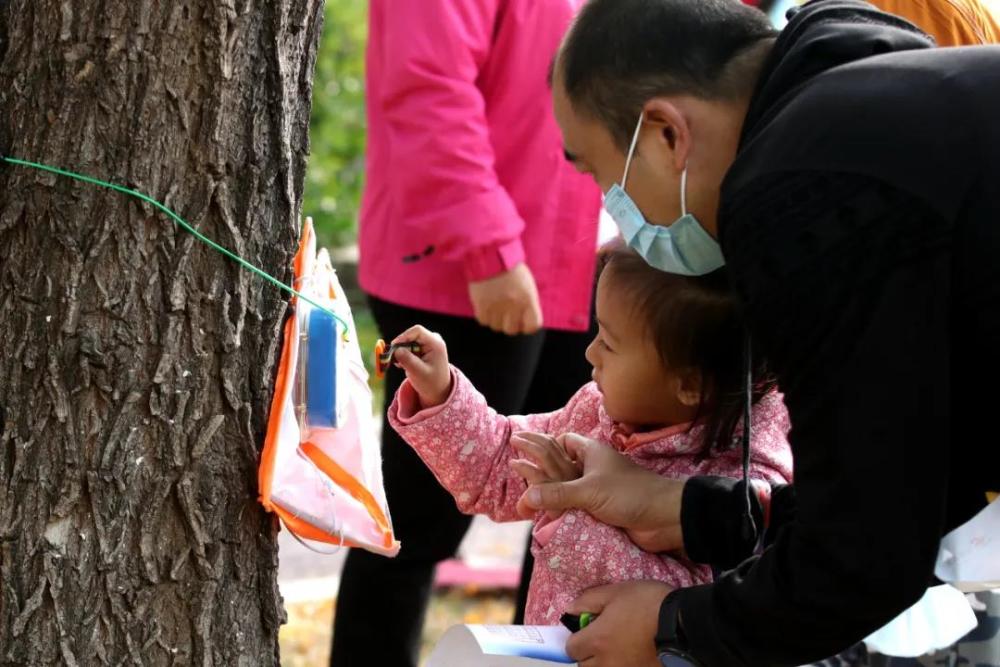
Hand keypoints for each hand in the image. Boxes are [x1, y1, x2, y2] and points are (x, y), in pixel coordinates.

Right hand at [389, 325, 451, 408]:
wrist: (438, 390)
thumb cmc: (431, 383)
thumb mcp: (418, 373)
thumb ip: (407, 360)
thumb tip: (396, 349)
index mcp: (436, 343)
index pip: (417, 331)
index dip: (403, 336)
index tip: (393, 347)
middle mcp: (433, 339)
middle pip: (411, 336)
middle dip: (401, 347)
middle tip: (395, 360)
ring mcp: (428, 343)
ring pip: (408, 341)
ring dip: (402, 352)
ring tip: (403, 366)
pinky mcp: (422, 347)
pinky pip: (408, 346)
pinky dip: (404, 355)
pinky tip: (405, 365)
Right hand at [468, 263, 542, 334]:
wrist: (491, 256)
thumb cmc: (511, 269)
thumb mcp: (527, 285)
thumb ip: (528, 303)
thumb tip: (524, 320)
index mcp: (528, 299)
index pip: (533, 326)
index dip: (527, 326)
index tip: (523, 322)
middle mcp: (514, 306)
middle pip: (512, 330)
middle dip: (509, 324)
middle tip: (506, 315)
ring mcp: (497, 307)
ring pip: (496, 327)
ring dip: (496, 320)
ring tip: (495, 307)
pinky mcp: (482, 305)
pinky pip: (484, 321)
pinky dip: (485, 316)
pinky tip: (486, 306)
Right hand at [517, 433, 685, 553]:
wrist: (663, 518)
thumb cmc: (630, 494)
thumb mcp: (590, 491)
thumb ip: (558, 493)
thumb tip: (527, 496)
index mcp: (591, 453)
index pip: (562, 442)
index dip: (543, 443)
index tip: (521, 447)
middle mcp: (593, 468)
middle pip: (561, 464)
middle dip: (540, 467)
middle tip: (517, 470)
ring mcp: (598, 488)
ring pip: (567, 487)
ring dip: (550, 491)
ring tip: (528, 496)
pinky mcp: (602, 509)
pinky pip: (576, 506)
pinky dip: (562, 509)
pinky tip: (549, 516)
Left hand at [565, 580, 671, 666]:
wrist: (682, 623)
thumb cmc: (646, 603)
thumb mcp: (616, 592)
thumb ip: (588, 601)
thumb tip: (569, 611)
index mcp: (597, 640)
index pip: (571, 649)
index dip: (576, 638)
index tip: (587, 630)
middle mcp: (607, 662)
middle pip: (584, 666)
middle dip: (587, 654)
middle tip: (600, 640)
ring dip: (603, 663)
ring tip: (616, 649)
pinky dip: (621, 665)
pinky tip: (631, 655)